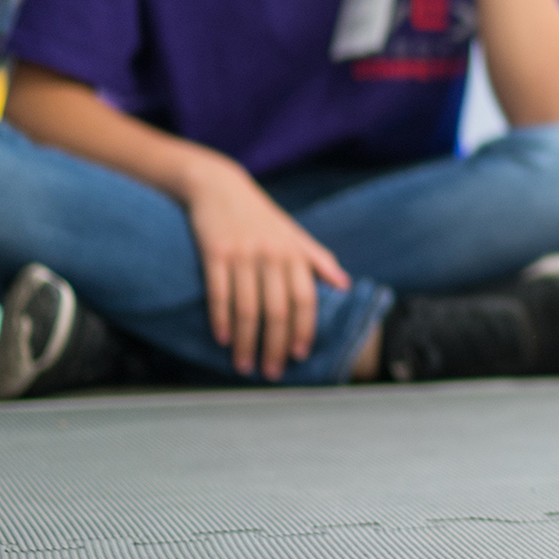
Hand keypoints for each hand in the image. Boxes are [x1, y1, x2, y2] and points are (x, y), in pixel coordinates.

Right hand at [180, 159, 352, 379]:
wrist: (219, 186)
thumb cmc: (260, 216)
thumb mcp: (294, 233)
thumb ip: (318, 259)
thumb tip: (344, 285)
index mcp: (294, 253)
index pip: (305, 300)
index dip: (304, 330)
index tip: (300, 355)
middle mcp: (272, 255)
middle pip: (277, 311)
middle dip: (275, 347)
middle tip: (271, 372)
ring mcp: (242, 254)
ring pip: (247, 308)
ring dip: (246, 342)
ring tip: (244, 365)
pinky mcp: (214, 253)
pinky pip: (219, 293)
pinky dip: (221, 319)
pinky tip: (222, 339)